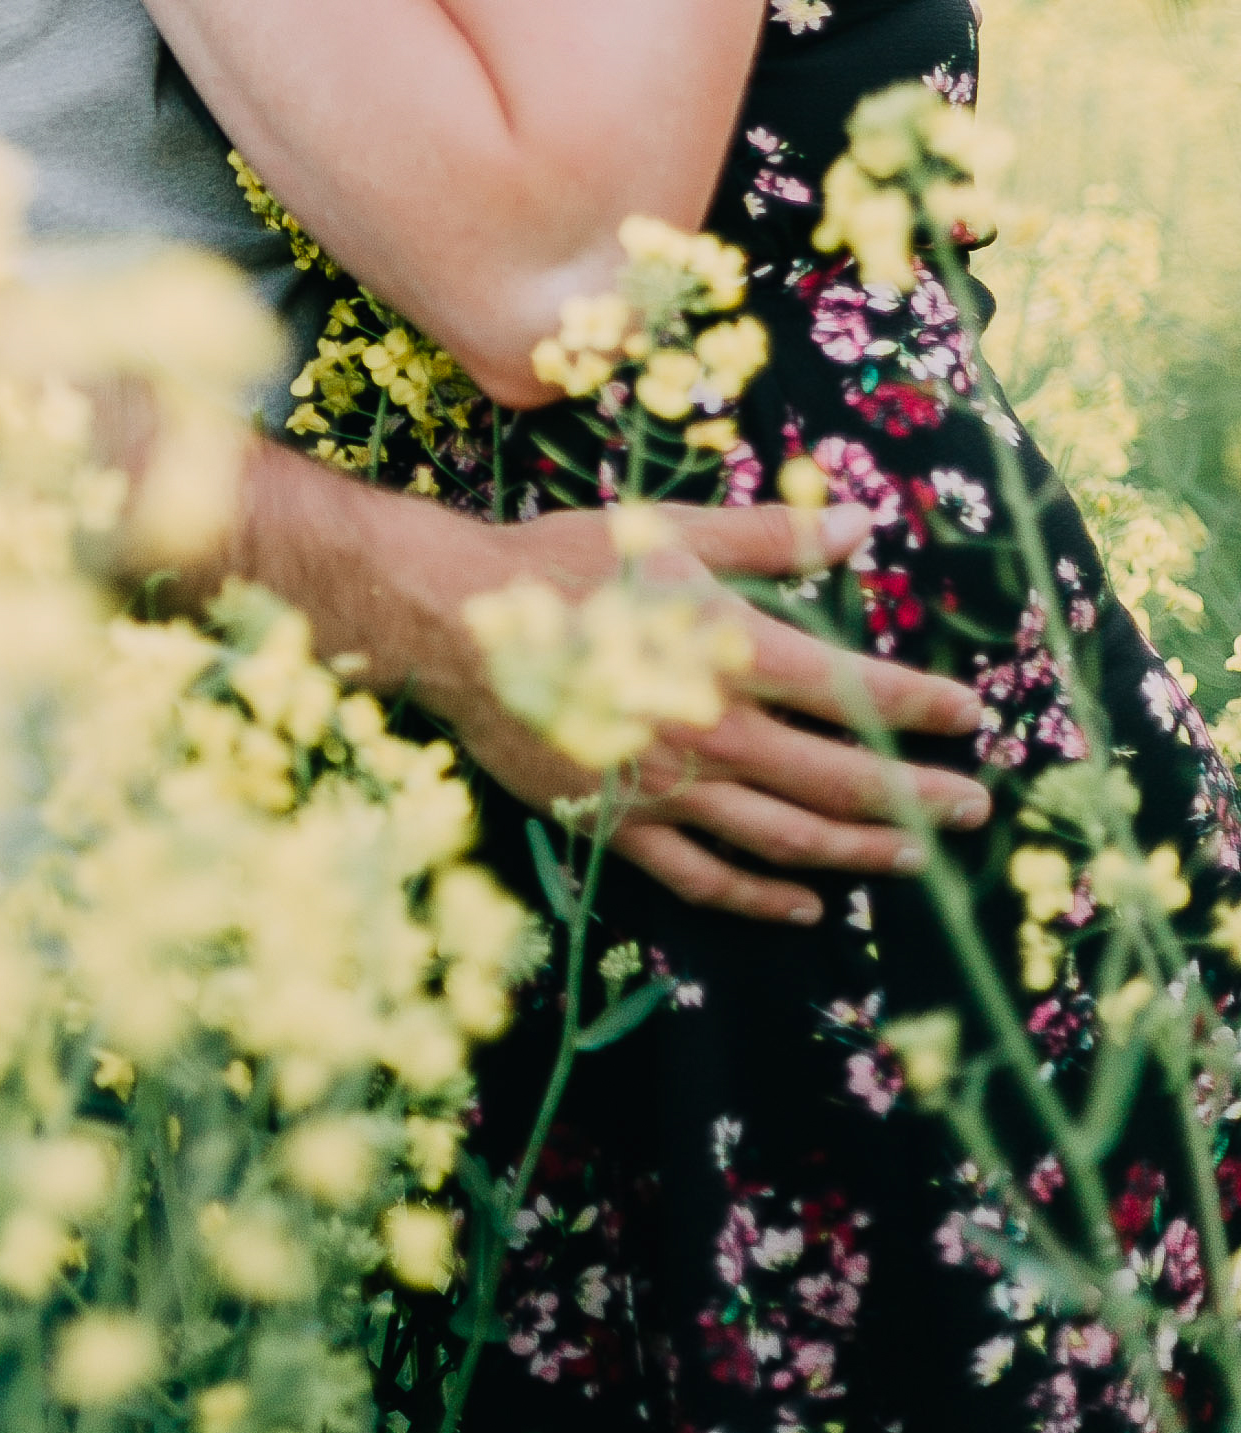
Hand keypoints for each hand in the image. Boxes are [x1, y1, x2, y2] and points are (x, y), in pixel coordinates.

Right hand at [249, 451, 990, 930]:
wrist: (456, 624)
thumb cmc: (566, 565)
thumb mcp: (670, 534)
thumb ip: (773, 539)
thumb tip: (864, 526)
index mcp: (731, 655)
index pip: (855, 694)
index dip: (923, 707)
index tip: (974, 715)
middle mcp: (712, 731)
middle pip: (841, 781)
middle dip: (919, 797)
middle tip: (975, 805)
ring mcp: (667, 788)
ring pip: (788, 839)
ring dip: (863, 853)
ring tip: (919, 857)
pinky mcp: (622, 822)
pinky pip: (709, 877)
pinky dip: (765, 897)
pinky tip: (809, 905)